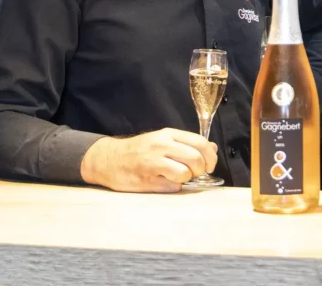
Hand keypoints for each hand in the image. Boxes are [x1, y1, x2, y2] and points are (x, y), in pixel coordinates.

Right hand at [80, 128, 218, 192]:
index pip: (200, 142)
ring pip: (184, 172)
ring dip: (187, 179)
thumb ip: (188, 144)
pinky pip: (170, 185)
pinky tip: (166, 183)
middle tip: (195, 174)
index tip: (209, 166)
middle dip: (201, 170)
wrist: (109, 159)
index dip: (210, 157)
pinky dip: (174, 187)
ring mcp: (153, 161)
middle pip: (195, 158)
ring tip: (179, 178)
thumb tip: (212, 149)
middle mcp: (162, 144)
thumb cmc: (140, 151)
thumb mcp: (164, 141)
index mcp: (169, 134)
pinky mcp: (145, 178)